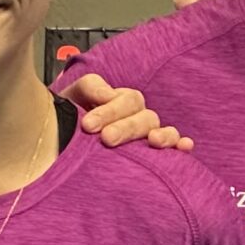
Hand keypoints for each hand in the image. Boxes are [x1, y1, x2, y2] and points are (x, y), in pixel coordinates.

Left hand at [63, 73, 188, 150]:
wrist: (60, 145)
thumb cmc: (68, 121)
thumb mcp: (72, 97)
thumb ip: (89, 87)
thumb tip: (108, 94)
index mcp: (121, 101)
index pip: (127, 101)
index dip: (110, 111)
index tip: (88, 125)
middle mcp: (138, 117)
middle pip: (145, 117)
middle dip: (127, 127)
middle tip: (107, 138)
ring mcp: (147, 136)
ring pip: (163, 131)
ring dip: (163, 135)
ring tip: (153, 142)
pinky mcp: (153, 157)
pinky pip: (174, 148)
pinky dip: (181, 146)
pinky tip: (184, 148)